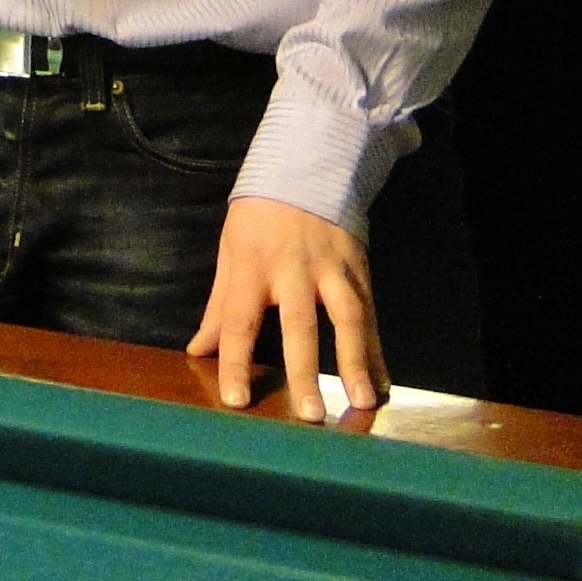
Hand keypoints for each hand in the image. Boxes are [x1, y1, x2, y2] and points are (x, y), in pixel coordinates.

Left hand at [186, 197, 386, 424]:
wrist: (305, 165)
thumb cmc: (259, 217)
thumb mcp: (231, 251)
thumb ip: (219, 306)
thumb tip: (198, 351)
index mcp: (252, 265)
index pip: (239, 320)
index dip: (235, 361)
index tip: (236, 400)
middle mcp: (293, 268)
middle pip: (299, 324)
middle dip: (305, 371)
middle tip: (310, 415)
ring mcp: (331, 267)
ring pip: (347, 317)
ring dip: (356, 361)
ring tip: (364, 401)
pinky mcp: (358, 266)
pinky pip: (370, 312)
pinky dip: (377, 349)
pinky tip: (383, 381)